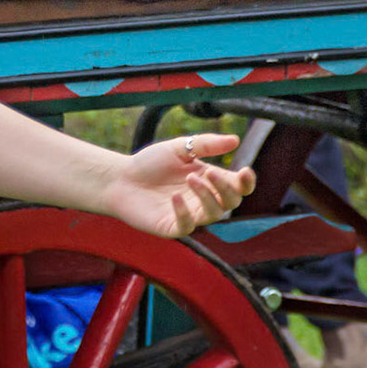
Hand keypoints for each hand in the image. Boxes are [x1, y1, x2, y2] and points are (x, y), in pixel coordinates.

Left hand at [103, 133, 255, 238]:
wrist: (119, 178)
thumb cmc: (149, 163)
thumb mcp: (178, 148)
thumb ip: (205, 144)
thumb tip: (235, 140)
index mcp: (209, 180)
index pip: (238, 186)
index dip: (246, 182)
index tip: (245, 171)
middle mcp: (204, 200)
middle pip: (231, 202)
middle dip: (225, 188)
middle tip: (208, 173)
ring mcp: (190, 215)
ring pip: (213, 214)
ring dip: (206, 197)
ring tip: (190, 178)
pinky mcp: (173, 227)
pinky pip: (187, 225)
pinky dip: (184, 212)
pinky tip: (175, 197)